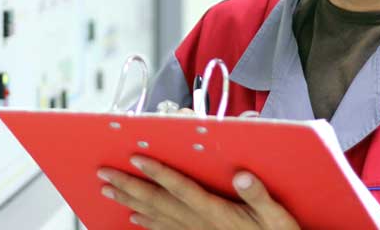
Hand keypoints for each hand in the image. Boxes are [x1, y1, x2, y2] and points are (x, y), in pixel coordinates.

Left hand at [98, 155, 300, 228]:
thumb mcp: (275, 216)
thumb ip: (258, 195)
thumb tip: (242, 174)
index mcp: (215, 212)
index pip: (181, 188)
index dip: (158, 171)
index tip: (137, 157)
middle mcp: (199, 223)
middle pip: (158, 202)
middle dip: (130, 186)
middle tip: (104, 173)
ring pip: (155, 216)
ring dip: (130, 202)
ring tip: (108, 191)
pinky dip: (146, 223)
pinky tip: (134, 218)